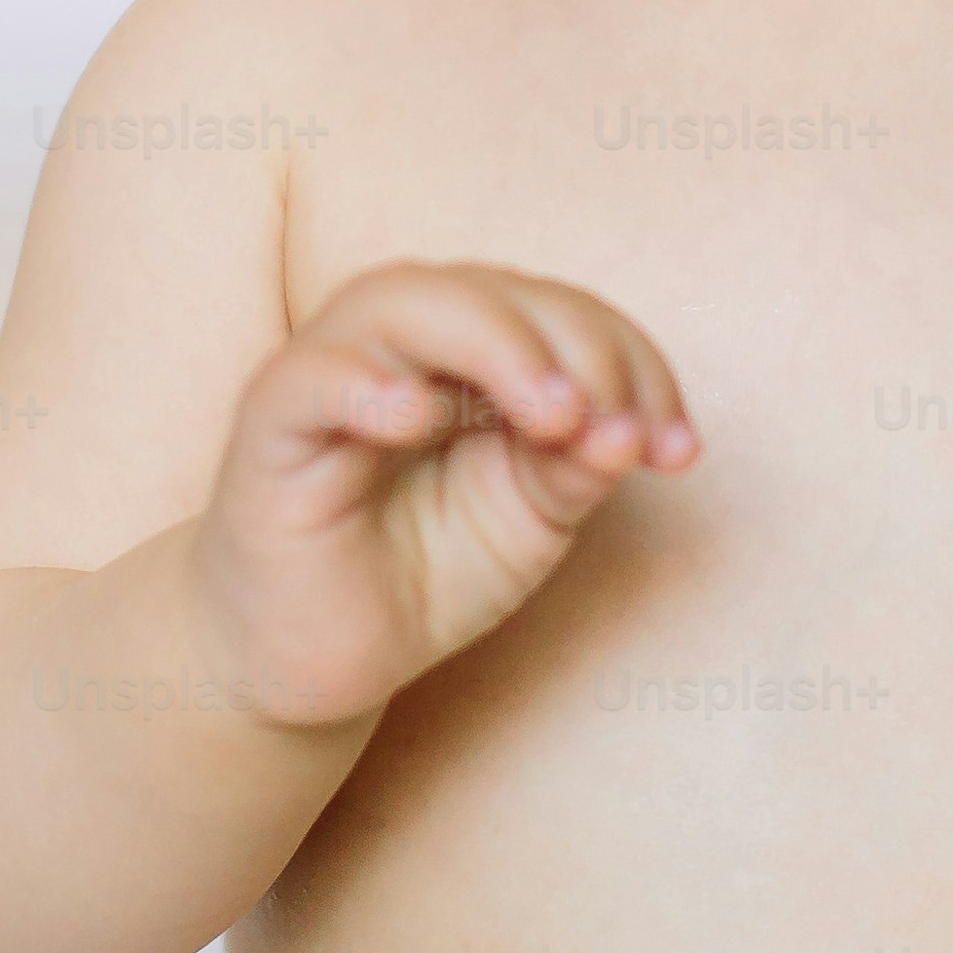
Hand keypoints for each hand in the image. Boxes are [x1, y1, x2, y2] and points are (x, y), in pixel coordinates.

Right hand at [187, 265, 698, 729]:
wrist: (316, 660)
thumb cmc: (420, 569)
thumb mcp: (529, 522)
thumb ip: (577, 467)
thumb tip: (633, 434)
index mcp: (477, 347)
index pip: (569, 314)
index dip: (636, 366)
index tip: (680, 453)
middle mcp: (406, 337)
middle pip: (499, 292)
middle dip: (580, 352)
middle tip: (614, 433)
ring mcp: (334, 369)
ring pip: (407, 301)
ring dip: (495, 347)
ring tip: (552, 416)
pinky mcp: (272, 421)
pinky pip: (315, 375)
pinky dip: (366, 382)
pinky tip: (414, 418)